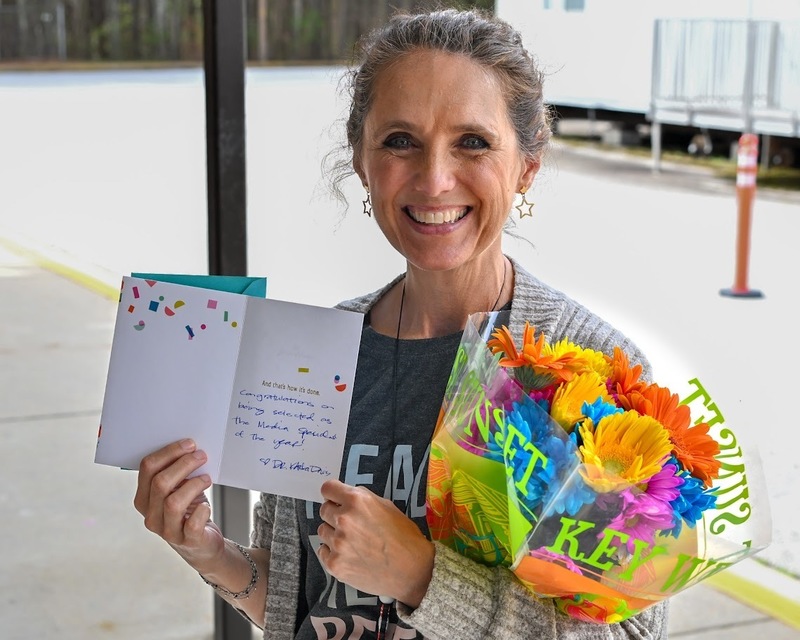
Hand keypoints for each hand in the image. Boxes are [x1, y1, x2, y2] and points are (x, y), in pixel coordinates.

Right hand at [134, 438, 223, 571]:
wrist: (202, 543)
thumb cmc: (189, 510)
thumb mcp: (178, 489)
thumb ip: (176, 471)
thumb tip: (190, 447)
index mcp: (144, 498)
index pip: (147, 469)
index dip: (169, 452)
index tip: (189, 444)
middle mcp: (151, 515)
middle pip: (160, 483)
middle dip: (183, 464)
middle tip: (201, 455)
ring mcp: (167, 531)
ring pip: (173, 502)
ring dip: (193, 484)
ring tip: (206, 478)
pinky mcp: (187, 540)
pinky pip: (192, 524)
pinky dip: (202, 511)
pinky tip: (206, 505)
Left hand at [317, 480, 433, 607]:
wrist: (412, 571)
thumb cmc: (404, 536)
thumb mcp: (387, 506)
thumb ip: (363, 499)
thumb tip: (345, 497)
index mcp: (357, 501)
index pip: (328, 489)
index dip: (333, 494)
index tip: (336, 499)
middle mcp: (344, 519)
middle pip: (324, 510)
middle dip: (335, 514)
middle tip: (351, 525)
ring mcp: (337, 543)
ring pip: (323, 531)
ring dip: (334, 534)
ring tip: (352, 542)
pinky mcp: (334, 564)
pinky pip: (323, 551)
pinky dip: (332, 553)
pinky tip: (349, 555)